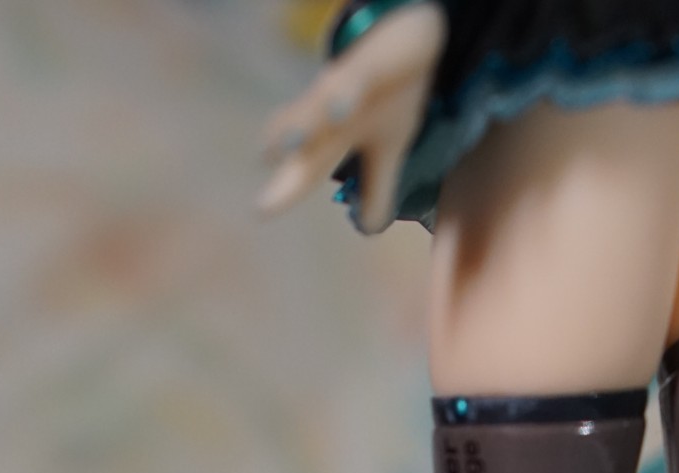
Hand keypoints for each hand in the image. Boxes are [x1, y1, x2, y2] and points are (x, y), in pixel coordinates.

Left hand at [259, 2, 446, 230]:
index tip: (260, 213)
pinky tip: (338, 110)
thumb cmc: (393, 93)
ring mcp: (349, 85)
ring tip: (280, 146)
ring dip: (300, 124)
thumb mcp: (391, 149)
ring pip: (319, 103)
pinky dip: (347, 93)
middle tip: (261, 193)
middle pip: (303, 135)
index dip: (285, 191)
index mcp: (336, 134)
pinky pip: (358, 78)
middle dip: (278, 159)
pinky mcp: (373, 65)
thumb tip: (369, 229)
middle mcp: (332, 110)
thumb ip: (377, 188)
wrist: (418, 37)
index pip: (308, 167)